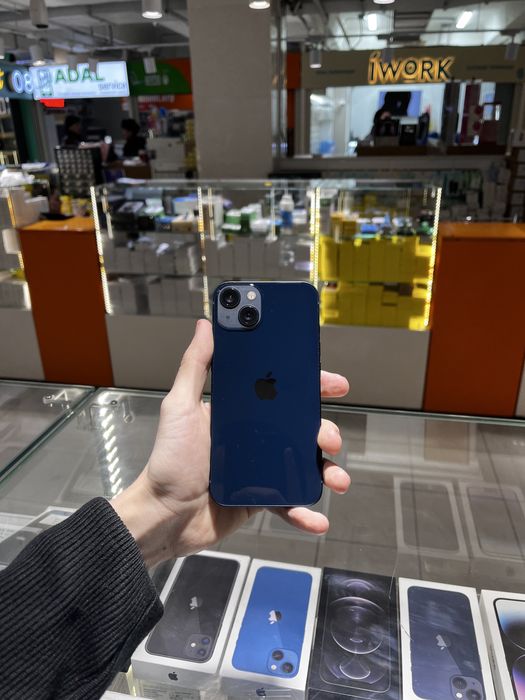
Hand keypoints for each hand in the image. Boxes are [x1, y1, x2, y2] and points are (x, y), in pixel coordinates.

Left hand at [111, 319, 349, 566]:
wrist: (163, 516)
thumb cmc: (168, 461)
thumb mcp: (180, 407)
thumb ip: (194, 366)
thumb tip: (205, 325)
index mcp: (241, 414)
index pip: (281, 393)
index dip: (310, 387)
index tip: (334, 384)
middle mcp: (255, 438)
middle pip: (301, 429)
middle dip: (325, 431)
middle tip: (331, 438)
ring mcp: (261, 470)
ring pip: (304, 466)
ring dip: (326, 472)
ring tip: (334, 479)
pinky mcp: (261, 499)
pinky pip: (289, 505)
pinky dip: (306, 513)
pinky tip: (319, 519)